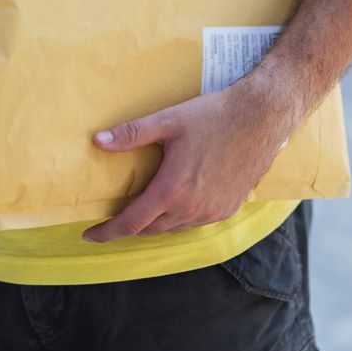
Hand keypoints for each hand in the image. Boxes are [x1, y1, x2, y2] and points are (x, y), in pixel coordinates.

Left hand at [82, 72, 295, 241]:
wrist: (261, 117)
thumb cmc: (214, 116)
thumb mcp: (168, 120)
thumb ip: (131, 134)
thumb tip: (97, 141)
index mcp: (172, 189)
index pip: (131, 223)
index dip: (107, 232)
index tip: (90, 234)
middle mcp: (192, 207)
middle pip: (150, 229)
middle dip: (129, 227)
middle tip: (114, 218)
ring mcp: (213, 211)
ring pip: (174, 228)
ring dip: (155, 223)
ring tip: (143, 210)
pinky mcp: (229, 207)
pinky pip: (196, 223)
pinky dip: (179, 218)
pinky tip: (176, 203)